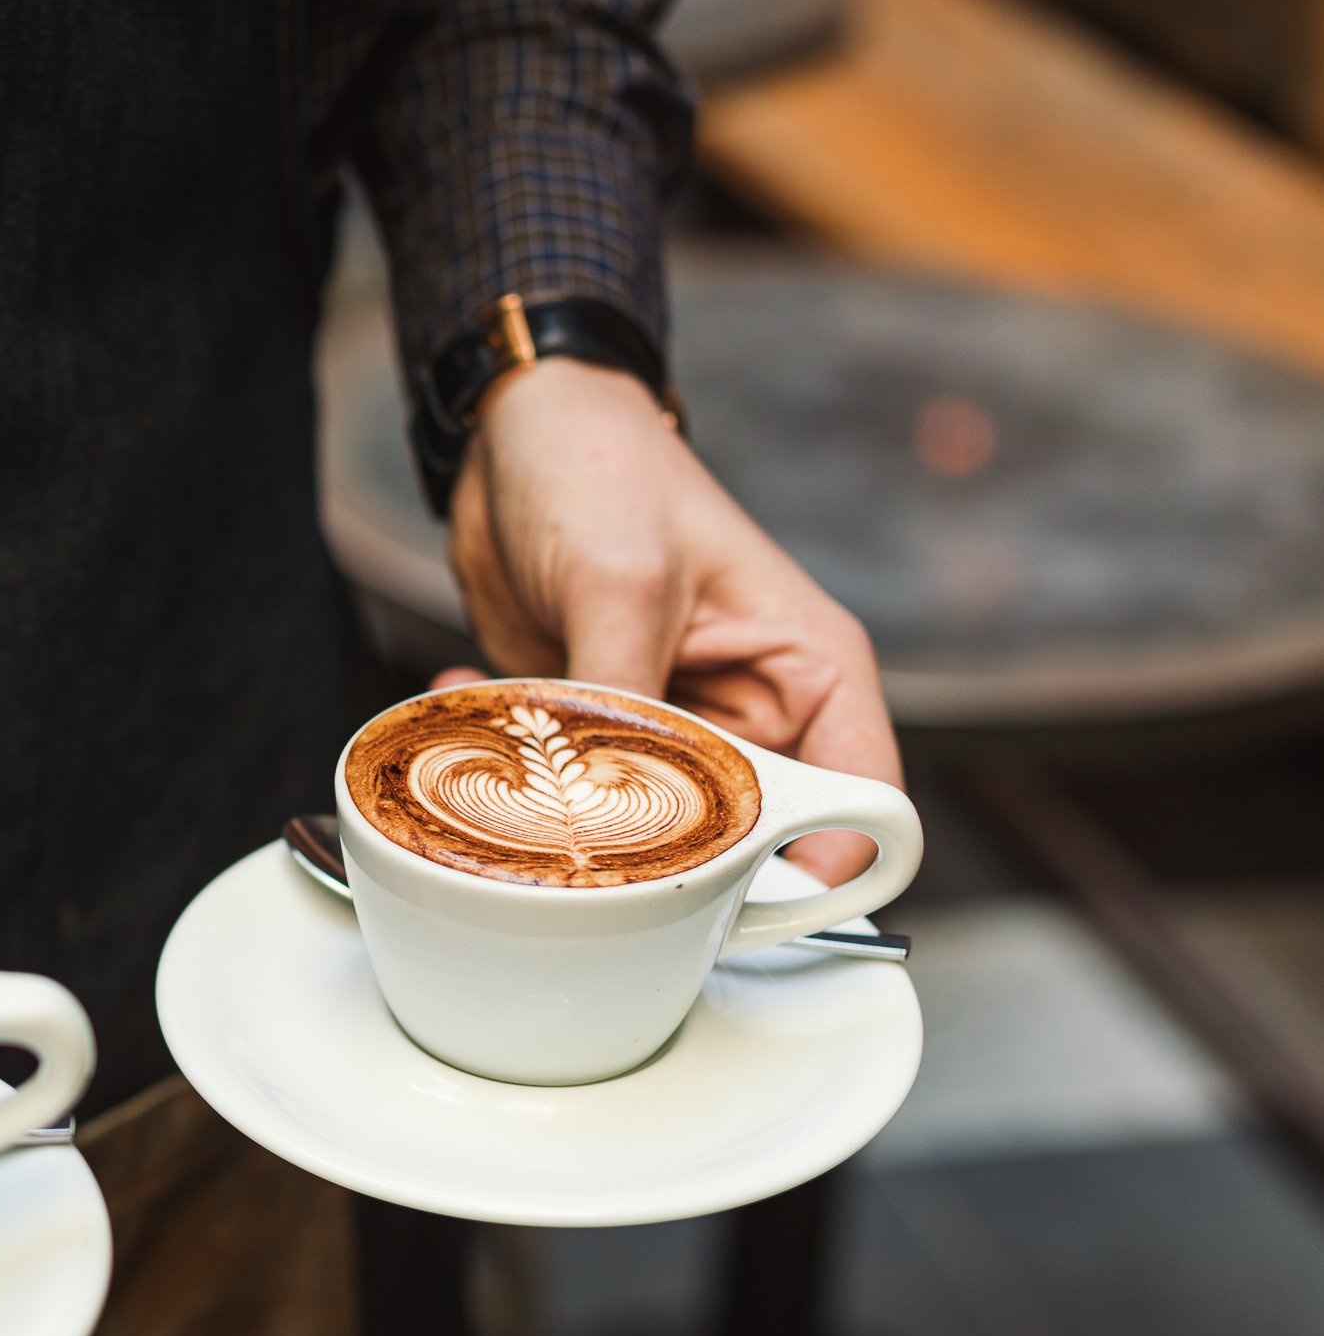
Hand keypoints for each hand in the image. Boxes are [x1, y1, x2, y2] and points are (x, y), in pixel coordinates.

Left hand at [441, 359, 902, 883]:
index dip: (819, 871)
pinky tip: (472, 697)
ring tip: (508, 746)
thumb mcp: (621, 582)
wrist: (516, 432)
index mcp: (809, 674)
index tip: (743, 903)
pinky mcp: (600, 727)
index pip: (862, 803)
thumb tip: (602, 806)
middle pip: (742, 833)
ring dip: (569, 801)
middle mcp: (753, 711)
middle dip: (661, 846)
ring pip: (643, 820)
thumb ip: (623, 703)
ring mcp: (673, 724)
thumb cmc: (603, 470)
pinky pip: (567, 785)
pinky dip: (513, 764)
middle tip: (580, 828)